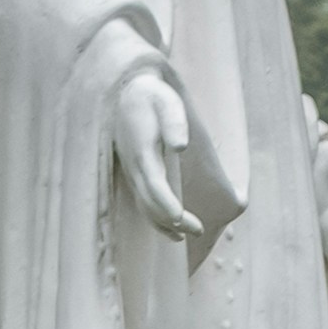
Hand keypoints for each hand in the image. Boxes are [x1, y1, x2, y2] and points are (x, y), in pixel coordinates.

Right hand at [112, 62, 199, 239]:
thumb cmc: (153, 97)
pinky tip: (173, 227)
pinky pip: (144, 204)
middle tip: (199, 230)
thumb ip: (174, 122)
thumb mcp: (167, 102)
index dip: (167, 205)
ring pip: (145, 208)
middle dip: (173, 221)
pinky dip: (157, 219)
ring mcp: (133, 174)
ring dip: (165, 225)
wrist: (128, 93)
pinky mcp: (136, 176)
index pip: (154, 186)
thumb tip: (180, 147)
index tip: (181, 219)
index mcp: (143, 153)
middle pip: (151, 204)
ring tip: (188, 235)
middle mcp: (135, 168)